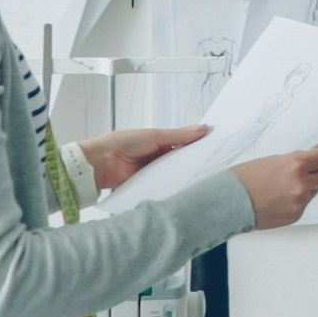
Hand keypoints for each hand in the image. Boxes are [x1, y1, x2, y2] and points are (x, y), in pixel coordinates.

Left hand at [82, 125, 208, 191]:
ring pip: (176, 175)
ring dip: (185, 175)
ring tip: (205, 177)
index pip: (186, 145)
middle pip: (183, 162)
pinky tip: (185, 188)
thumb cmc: (122, 143)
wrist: (100, 163)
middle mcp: (160, 159)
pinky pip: (165, 187)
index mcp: (161, 143)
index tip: (217, 147)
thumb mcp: (154, 136)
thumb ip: (178, 135)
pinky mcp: (150, 186)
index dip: (199, 146)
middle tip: (215, 164)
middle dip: (195, 163)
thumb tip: (202, 128)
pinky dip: (173, 187)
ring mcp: (155, 173)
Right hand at [235, 146, 317, 228]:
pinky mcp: (296, 215)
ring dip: (308, 184)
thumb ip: (299, 158)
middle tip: (308, 167)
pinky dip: (298, 198)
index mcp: (297, 165)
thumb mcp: (274, 159)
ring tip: (286, 183)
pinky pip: (305, 203)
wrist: (229, 202)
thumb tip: (316, 153)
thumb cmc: (245, 178)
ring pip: (315, 189)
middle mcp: (302, 184)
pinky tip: (281, 196)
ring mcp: (300, 202)